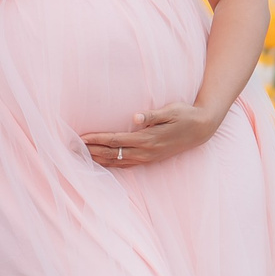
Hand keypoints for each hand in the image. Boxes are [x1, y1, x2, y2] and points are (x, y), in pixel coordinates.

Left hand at [83, 103, 219, 169]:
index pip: (116, 140)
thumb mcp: (171, 111)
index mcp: (148, 139)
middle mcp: (146, 152)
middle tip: (72, 148)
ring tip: (81, 155)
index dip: (97, 139)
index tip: (81, 137)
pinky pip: (126, 164)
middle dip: (92, 151)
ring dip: (98, 159)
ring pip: (117, 162)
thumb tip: (136, 117)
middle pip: (112, 154)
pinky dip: (110, 164)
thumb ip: (152, 115)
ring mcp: (148, 158)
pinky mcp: (150, 159)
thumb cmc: (185, 115)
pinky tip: (101, 162)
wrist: (201, 129)